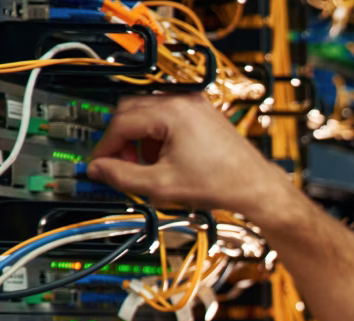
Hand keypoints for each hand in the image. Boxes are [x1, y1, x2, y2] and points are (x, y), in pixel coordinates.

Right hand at [87, 94, 302, 222]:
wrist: (255, 186)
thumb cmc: (221, 183)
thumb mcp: (162, 185)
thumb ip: (123, 177)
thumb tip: (98, 170)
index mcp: (172, 112)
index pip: (121, 122)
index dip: (105, 146)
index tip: (100, 164)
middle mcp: (183, 100)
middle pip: (130, 110)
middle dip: (122, 139)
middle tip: (122, 164)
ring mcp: (194, 103)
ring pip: (147, 111)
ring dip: (139, 136)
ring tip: (148, 165)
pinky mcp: (201, 111)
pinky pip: (166, 115)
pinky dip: (157, 134)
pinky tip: (165, 158)